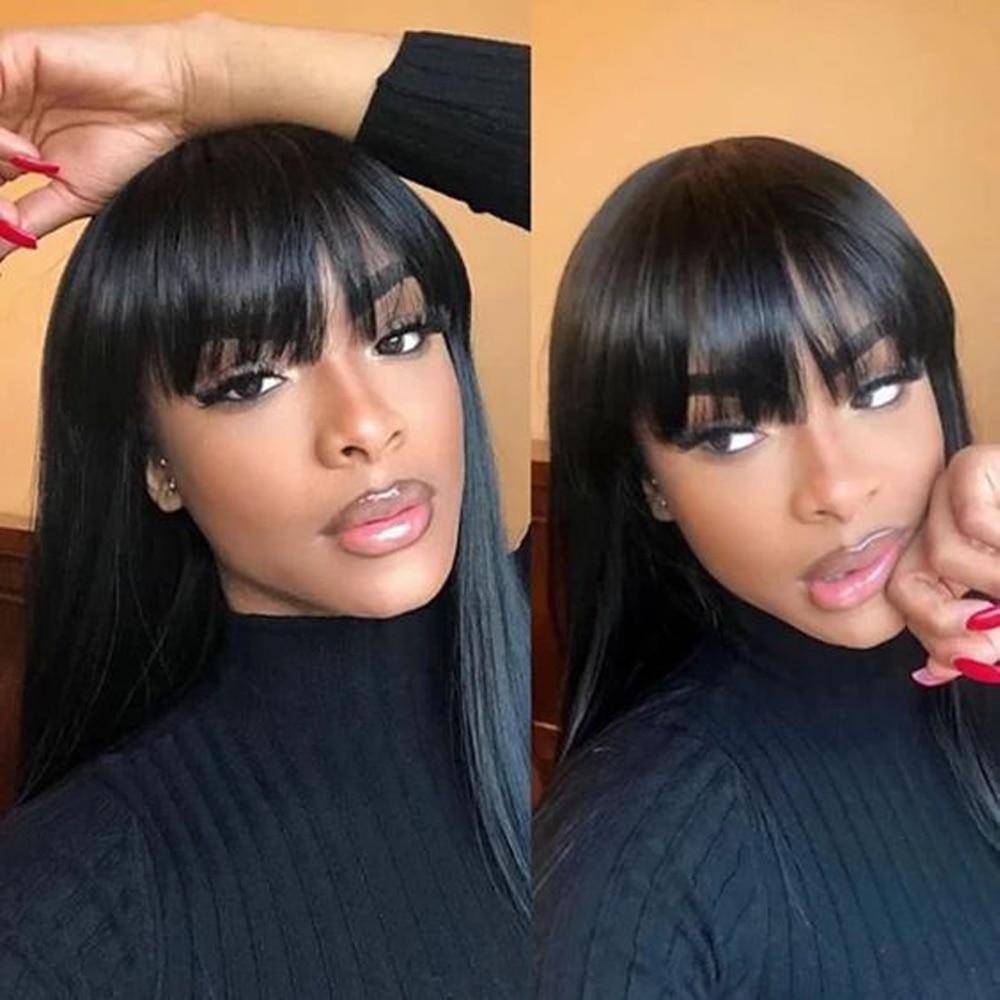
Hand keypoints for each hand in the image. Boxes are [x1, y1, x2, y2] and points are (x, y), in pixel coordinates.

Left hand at [0, 15, 217, 258]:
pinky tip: (24, 147)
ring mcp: (4, 85)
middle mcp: (5, 113)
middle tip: (9, 207)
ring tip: (31, 166)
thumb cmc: (132, 146)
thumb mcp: (73, 198)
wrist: (169, 104)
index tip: (10, 223)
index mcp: (14, 145)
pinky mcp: (10, 57)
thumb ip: (28, 219)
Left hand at [885, 445, 999, 685]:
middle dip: (947, 620)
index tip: (975, 660)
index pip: (905, 599)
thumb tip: (934, 670)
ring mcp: (946, 490)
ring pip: (942, 556)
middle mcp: (932, 523)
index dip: (932, 634)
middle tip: (992, 628)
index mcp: (939, 556)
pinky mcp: (973, 464)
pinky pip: (972, 520)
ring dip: (995, 584)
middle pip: (905, 580)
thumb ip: (981, 636)